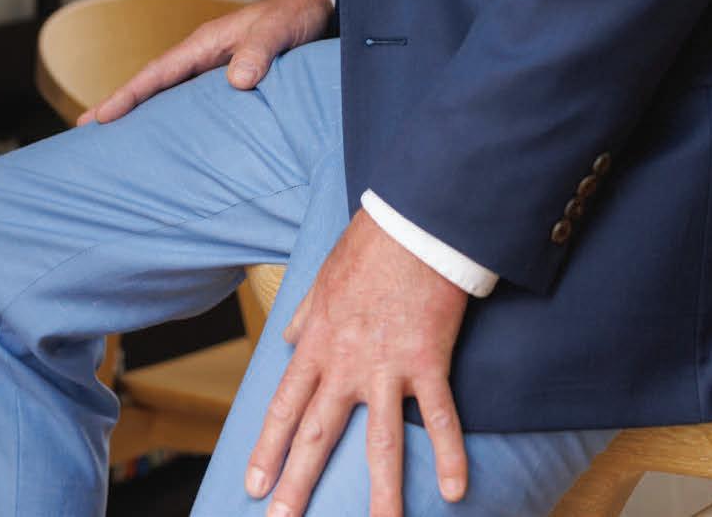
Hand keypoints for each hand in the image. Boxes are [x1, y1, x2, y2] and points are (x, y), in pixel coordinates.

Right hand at [75, 0, 332, 125]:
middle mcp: (204, 56)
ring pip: (171, 93)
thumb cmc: (293, 15)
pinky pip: (194, 100)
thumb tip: (237, 82)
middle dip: (122, 105)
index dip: (128, 96)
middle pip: (154, 84)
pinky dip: (175, 115)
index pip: (157, 73)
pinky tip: (172, 135)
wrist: (315, 5)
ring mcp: (215, 67)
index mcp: (205, 43)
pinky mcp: (230, 78)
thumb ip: (258, 52)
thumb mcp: (277, 31)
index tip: (99, 118)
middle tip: (86, 131)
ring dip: (145, 113)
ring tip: (120, 140)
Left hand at [245, 209, 470, 516]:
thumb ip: (304, 313)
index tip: (255, 485)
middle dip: (298, 484)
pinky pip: (441, 417)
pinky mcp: (428, 361)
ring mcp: (387, 366)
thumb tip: (288, 336)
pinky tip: (456, 492)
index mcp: (317, 342)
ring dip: (381, 494)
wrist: (411, 221)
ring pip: (381, 443)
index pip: (285, 406)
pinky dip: (450, 455)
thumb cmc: (368, 244)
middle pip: (318, 434)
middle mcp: (346, 362)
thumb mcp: (321, 277)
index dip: (268, 449)